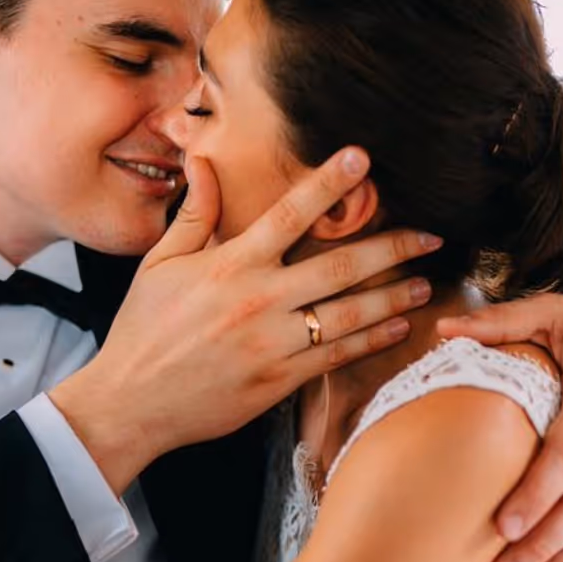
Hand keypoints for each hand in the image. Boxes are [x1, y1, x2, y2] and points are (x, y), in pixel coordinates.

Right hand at [52, 148, 440, 494]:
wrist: (132, 402)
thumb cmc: (143, 331)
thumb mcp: (160, 264)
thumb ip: (193, 214)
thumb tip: (203, 162)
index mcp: (231, 265)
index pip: (290, 213)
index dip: (329, 182)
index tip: (362, 159)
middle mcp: (259, 300)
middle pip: (341, 266)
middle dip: (392, 246)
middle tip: (430, 235)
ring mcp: (273, 344)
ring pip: (349, 315)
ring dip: (393, 297)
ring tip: (424, 283)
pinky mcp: (279, 381)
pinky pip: (336, 356)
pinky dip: (371, 341)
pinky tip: (397, 328)